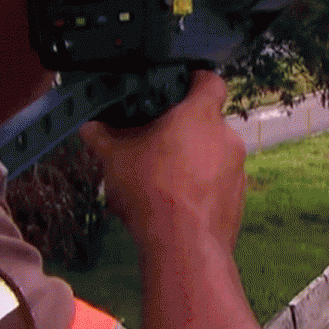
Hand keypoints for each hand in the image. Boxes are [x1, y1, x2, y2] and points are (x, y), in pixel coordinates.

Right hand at [79, 70, 244, 250]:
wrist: (184, 247)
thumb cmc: (150, 188)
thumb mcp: (115, 159)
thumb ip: (103, 137)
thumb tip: (88, 125)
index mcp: (201, 115)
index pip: (210, 81)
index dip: (195, 82)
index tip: (176, 90)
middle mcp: (227, 136)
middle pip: (208, 121)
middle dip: (185, 130)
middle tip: (157, 142)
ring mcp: (238, 170)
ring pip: (214, 154)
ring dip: (194, 160)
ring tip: (164, 179)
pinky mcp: (239, 199)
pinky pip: (220, 183)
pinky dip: (203, 187)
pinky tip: (179, 205)